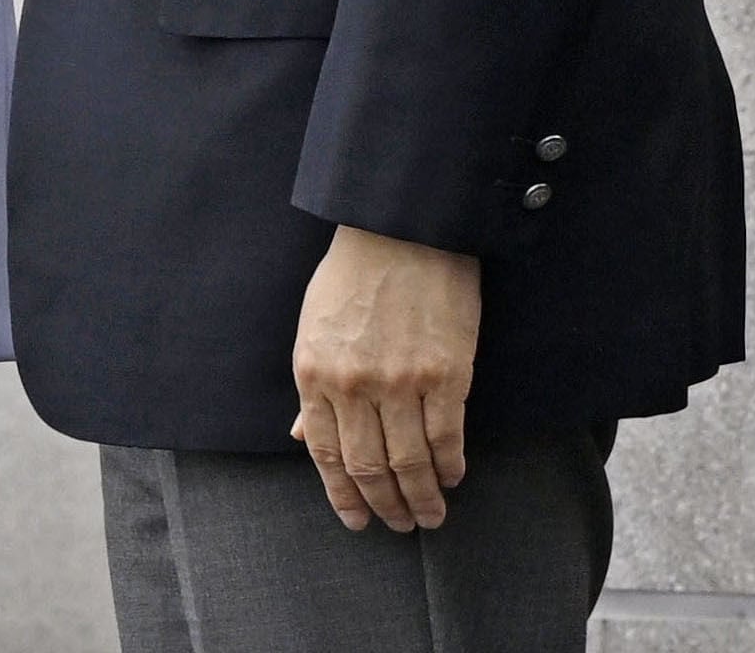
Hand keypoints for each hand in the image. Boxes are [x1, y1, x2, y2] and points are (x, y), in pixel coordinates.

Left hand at [290, 225, 479, 532]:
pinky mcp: (446, 375)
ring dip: (421, 498)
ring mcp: (400, 382)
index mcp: (313, 372)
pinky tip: (452, 478)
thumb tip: (302, 438)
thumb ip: (312, 387)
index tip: (357, 520)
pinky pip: (447, 439)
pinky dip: (449, 467)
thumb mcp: (314, 327)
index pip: (326, 454)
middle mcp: (353, 384)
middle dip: (384, 506)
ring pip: (410, 463)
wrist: (400, 231)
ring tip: (430, 516)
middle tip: (400, 525)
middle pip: (368, 466)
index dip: (343, 496)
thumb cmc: (353, 275)